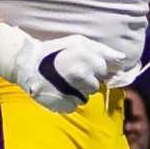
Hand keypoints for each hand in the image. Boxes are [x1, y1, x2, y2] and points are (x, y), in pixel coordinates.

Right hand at [0, 21, 125, 114]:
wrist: (27, 64)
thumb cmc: (55, 51)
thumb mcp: (78, 43)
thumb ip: (102, 51)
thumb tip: (122, 59)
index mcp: (86, 58)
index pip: (103, 70)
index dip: (95, 67)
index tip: (82, 64)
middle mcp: (80, 75)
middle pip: (96, 85)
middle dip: (87, 80)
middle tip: (70, 73)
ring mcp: (72, 92)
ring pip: (86, 97)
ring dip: (77, 91)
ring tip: (62, 82)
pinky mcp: (64, 105)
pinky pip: (74, 105)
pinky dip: (67, 100)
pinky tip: (57, 91)